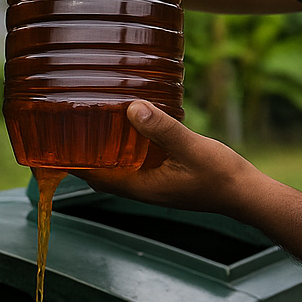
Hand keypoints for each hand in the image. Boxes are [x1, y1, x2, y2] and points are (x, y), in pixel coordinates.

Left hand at [80, 101, 260, 215]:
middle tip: (68, 123)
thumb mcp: (189, 147)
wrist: (246, 193)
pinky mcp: (164, 175)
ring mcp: (153, 183)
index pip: (94, 176)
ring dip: (103, 149)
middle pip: (100, 172)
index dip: (72, 162)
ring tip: (91, 120)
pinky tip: (129, 123)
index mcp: (140, 187)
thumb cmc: (220, 176)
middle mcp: (142, 187)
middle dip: (82, 153)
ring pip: (117, 166)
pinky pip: (135, 161)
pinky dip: (124, 147)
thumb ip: (161, 128)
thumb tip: (130, 108)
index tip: (54, 142)